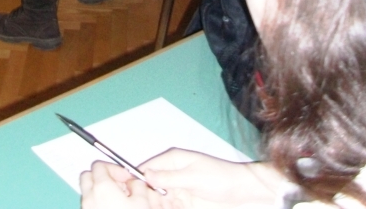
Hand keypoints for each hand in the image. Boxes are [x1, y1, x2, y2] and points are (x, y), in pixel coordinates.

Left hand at [80, 160, 151, 207]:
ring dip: (99, 189)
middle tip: (118, 183)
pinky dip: (98, 201)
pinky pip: (89, 203)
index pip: (99, 165)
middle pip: (88, 175)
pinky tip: (113, 206)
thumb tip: (135, 182)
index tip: (125, 176)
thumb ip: (137, 184)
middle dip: (102, 175)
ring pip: (87, 190)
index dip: (114, 168)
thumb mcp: (142, 201)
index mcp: (101, 187)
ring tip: (117, 197)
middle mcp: (89, 197)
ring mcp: (86, 208)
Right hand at [138, 151, 281, 207]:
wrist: (243, 192)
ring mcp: (176, 190)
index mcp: (171, 161)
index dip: (133, 179)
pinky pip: (166, 207)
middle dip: (140, 197)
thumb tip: (145, 175)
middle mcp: (171, 175)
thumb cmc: (221, 178)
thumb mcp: (194, 177)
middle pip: (147, 187)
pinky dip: (162, 208)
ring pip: (155, 200)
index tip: (123, 191)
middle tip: (136, 205)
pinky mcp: (182, 204)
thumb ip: (169, 178)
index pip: (145, 169)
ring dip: (151, 205)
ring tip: (143, 207)